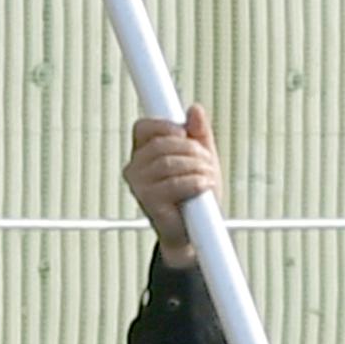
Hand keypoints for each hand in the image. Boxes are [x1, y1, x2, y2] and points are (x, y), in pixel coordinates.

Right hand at [124, 108, 217, 268]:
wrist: (194, 234)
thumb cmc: (195, 196)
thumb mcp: (201, 159)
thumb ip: (198, 135)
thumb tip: (195, 109)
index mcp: (142, 153)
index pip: (144, 127)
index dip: (166, 126)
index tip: (185, 133)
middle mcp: (135, 167)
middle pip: (162, 144)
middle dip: (191, 150)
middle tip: (207, 162)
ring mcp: (139, 185)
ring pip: (169, 162)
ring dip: (196, 167)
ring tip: (209, 177)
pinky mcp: (148, 201)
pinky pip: (173, 183)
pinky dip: (195, 182)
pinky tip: (205, 186)